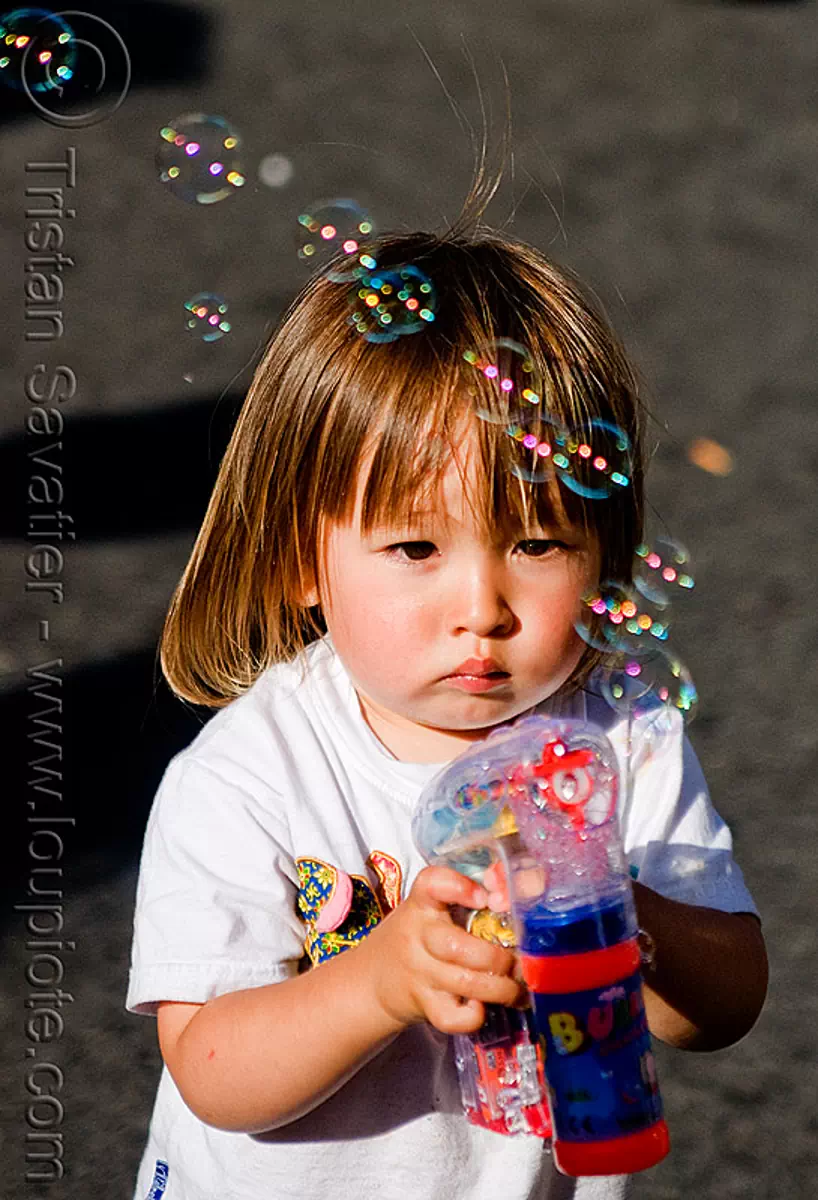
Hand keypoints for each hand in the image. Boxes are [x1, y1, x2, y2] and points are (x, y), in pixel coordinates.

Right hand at [359, 865, 522, 1034]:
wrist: (375, 979)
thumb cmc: (418, 937)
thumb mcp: (431, 909)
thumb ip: (468, 898)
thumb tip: (528, 888)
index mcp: (422, 904)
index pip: (431, 883)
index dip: (459, 888)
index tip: (483, 898)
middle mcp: (419, 936)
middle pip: (456, 945)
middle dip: (497, 957)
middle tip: (515, 961)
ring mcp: (421, 973)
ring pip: (465, 982)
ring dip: (501, 988)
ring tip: (515, 987)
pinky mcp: (425, 1006)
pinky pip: (452, 1017)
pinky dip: (473, 1016)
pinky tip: (482, 1007)